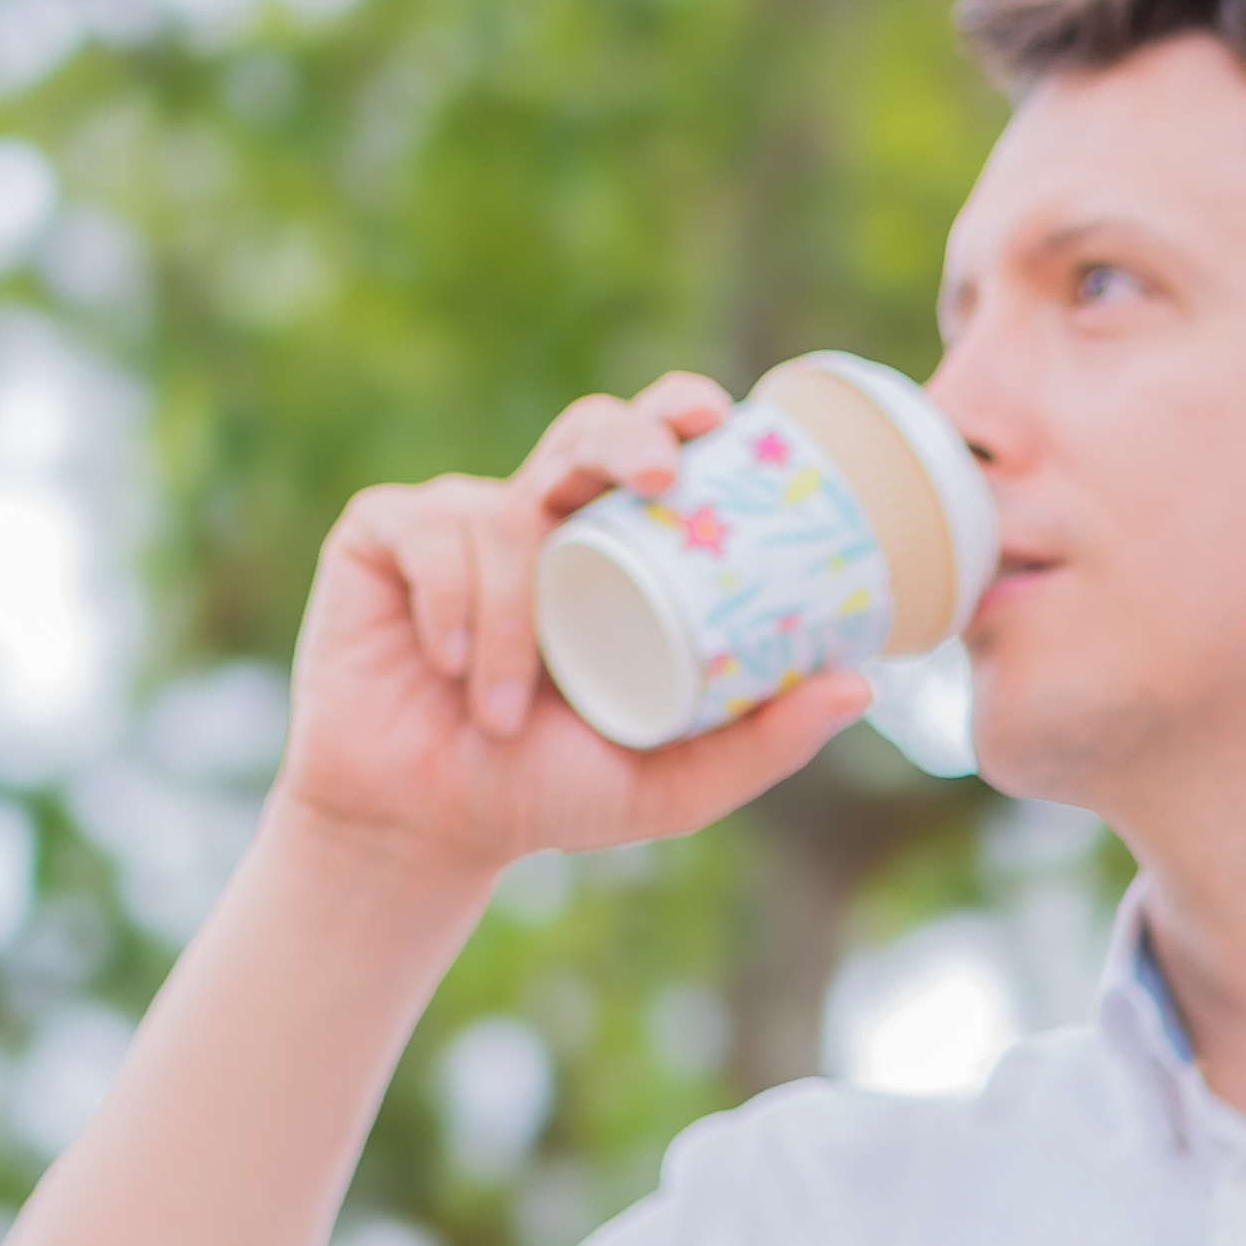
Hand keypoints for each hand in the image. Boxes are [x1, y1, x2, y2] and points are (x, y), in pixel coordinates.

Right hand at [268, 378, 874, 887]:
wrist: (421, 828)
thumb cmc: (542, 796)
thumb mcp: (671, 783)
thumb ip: (761, 741)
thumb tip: (864, 682)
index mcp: (604, 554)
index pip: (649, 457)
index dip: (679, 417)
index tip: (719, 418)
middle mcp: (535, 520)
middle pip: (585, 432)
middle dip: (622, 436)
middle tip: (653, 472)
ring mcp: (455, 520)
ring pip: (502, 517)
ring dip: (512, 620)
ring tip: (502, 712)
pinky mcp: (381, 534)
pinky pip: (427, 533)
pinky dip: (449, 604)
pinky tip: (448, 664)